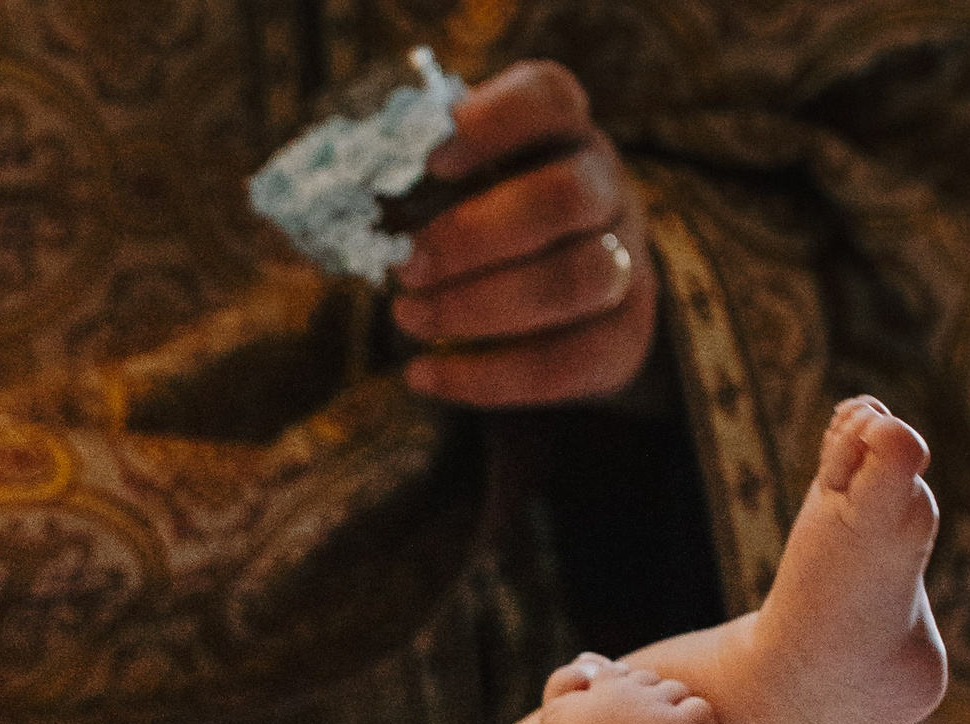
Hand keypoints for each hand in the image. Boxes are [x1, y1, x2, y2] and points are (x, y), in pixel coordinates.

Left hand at [392, 60, 657, 408]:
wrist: (561, 298)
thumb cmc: (482, 222)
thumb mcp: (453, 186)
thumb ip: (409, 182)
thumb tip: (343, 198)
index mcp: (560, 132)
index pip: (550, 99)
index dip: (492, 124)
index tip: (430, 159)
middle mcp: (605, 187)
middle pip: (567, 197)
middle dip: (473, 237)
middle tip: (404, 266)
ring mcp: (625, 261)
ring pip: (577, 281)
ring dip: (478, 307)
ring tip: (408, 317)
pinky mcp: (621, 337)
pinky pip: (565, 364)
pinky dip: (484, 378)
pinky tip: (422, 375)